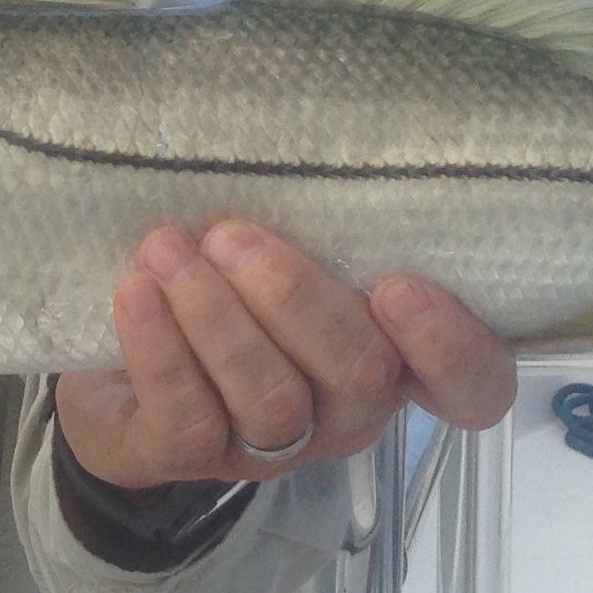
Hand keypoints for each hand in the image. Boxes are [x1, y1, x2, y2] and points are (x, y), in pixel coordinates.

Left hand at [54, 219, 516, 489]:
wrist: (120, 368)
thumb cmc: (225, 284)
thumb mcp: (281, 244)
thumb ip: (316, 217)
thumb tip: (311, 134)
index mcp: (393, 355)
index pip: (472, 385)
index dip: (452, 348)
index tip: (399, 287)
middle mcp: (348, 410)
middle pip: (360, 375)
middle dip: (296, 299)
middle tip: (232, 235)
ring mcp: (276, 445)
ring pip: (273, 400)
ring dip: (218, 318)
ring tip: (168, 250)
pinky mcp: (194, 458)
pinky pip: (190, 417)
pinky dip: (162, 349)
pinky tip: (137, 292)